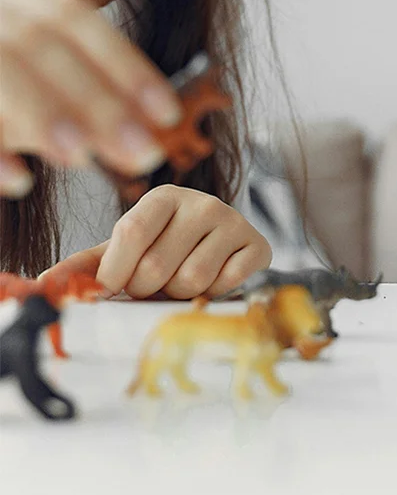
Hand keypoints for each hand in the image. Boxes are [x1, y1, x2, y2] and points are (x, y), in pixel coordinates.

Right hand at [0, 0, 182, 195]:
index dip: (124, 65)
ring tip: (82, 155)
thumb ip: (72, 82)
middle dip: (97, 99)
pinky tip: (19, 180)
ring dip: (42, 112)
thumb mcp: (20, 52)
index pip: (73, 18)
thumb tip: (136, 128)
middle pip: (38, 42)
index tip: (167, 113)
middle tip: (143, 152)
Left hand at [43, 184, 270, 298]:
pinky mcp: (258, 245)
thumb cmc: (165, 250)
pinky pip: (226, 284)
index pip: (131, 232)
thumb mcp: (124, 251)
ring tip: (183, 283)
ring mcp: (234, 221)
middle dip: (149, 289)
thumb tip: (40, 284)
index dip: (117, 271)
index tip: (113, 288)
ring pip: (192, 281)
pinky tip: (213, 281)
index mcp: (163, 197)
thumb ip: (83, 266)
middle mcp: (202, 202)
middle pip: (158, 266)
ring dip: (181, 296)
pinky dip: (213, 295)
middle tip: (156, 285)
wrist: (222, 248)